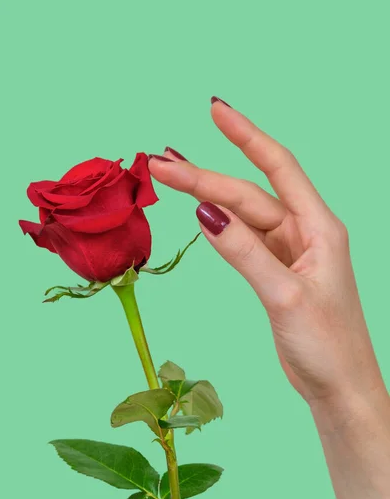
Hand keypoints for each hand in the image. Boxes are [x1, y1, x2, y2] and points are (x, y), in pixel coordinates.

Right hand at [148, 97, 384, 404]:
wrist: (338, 387)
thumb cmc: (328, 346)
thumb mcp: (285, 296)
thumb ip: (245, 252)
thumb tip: (205, 211)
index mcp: (320, 229)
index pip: (279, 167)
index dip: (246, 136)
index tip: (215, 110)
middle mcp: (305, 234)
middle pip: (249, 194)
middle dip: (205, 177)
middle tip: (160, 164)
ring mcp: (289, 254)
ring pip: (243, 216)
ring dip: (208, 198)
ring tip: (170, 178)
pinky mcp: (275, 273)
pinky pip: (244, 241)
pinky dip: (220, 229)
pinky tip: (200, 215)